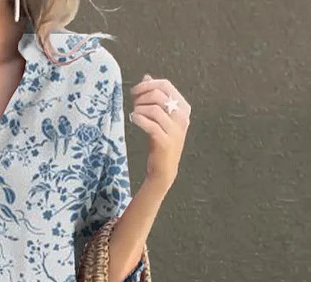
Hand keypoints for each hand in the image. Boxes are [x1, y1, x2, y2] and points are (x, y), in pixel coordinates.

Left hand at [129, 74, 190, 193]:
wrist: (164, 169)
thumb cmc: (161, 140)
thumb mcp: (160, 117)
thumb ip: (155, 97)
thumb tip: (147, 77)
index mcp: (183, 107)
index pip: (165, 85)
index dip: (148, 84)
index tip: (134, 91)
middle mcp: (181, 117)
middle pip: (158, 94)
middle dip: (141, 96)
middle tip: (133, 104)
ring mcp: (175, 130)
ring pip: (153, 108)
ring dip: (139, 108)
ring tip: (134, 114)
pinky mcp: (165, 142)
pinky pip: (150, 125)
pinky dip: (138, 119)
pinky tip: (133, 120)